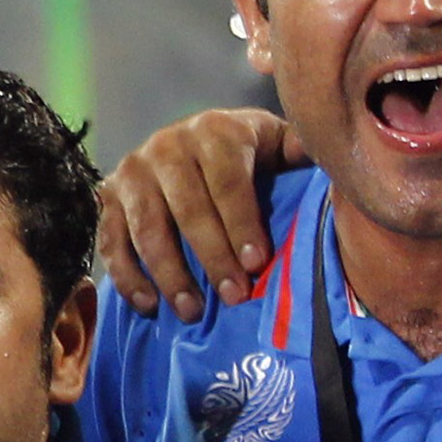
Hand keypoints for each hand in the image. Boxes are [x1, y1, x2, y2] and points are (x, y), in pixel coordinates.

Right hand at [96, 107, 302, 319]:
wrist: (192, 139)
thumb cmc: (246, 153)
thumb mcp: (276, 141)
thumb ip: (301, 151)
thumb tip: (334, 165)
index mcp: (214, 130)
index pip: (227, 181)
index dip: (241, 224)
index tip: (257, 264)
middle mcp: (167, 145)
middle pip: (188, 208)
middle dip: (212, 256)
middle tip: (234, 296)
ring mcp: (133, 171)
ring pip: (147, 229)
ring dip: (169, 274)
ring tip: (192, 311)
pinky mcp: (107, 195)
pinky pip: (111, 241)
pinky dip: (126, 276)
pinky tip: (149, 305)